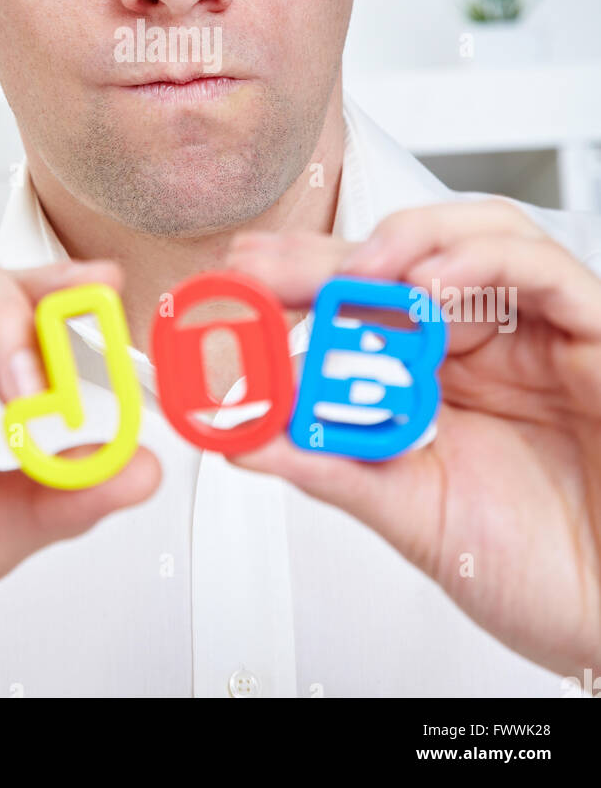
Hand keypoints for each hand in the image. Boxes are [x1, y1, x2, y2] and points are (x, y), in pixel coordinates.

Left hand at [226, 199, 600, 677]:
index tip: (238, 284)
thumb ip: (334, 466)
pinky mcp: (594, 334)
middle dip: (328, 254)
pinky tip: (430, 286)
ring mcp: (538, 333)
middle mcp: (487, 342)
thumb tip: (242, 435)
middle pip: (404, 258)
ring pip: (476, 235)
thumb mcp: (413, 512)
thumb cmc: (537, 568)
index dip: (300, 280)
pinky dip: (483, 262)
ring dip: (406, 241)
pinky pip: (544, 269)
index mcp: (440, 375)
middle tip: (263, 265)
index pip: (363, 301)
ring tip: (352, 273)